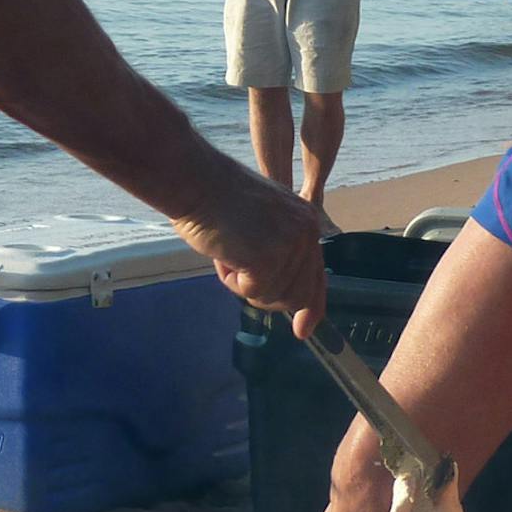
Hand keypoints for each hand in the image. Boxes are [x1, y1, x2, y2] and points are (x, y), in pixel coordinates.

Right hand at [171, 162, 327, 337]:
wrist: (195, 181)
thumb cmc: (216, 199)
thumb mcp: (262, 223)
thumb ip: (279, 250)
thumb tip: (287, 294)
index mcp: (307, 222)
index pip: (316, 275)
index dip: (310, 306)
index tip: (302, 330)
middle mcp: (306, 233)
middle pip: (297, 295)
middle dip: (265, 294)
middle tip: (238, 269)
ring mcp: (289, 246)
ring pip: (272, 297)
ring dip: (244, 284)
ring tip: (229, 251)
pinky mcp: (268, 259)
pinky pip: (252, 293)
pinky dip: (232, 282)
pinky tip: (224, 254)